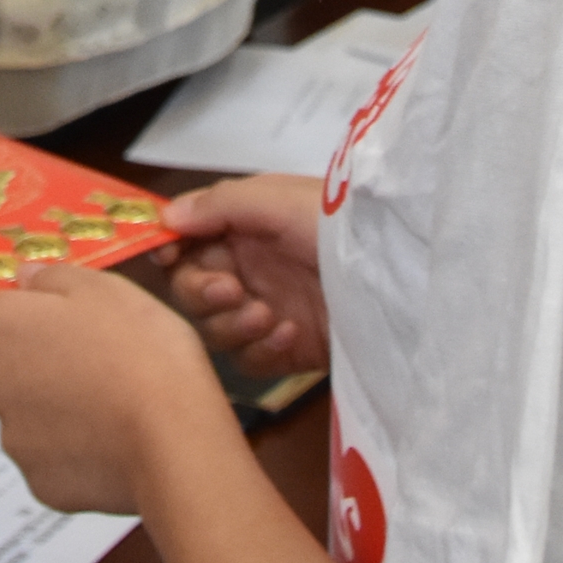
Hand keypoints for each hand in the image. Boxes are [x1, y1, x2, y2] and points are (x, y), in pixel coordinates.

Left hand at [0, 262, 230, 515]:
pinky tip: (115, 444)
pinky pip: (51, 460)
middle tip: (94, 359)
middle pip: (1, 366)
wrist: (175, 440)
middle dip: (36, 361)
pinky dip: (74, 452)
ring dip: (55, 407)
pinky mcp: (42, 485)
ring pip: (27, 415)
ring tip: (113, 405)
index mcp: (3, 331)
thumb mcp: (106, 289)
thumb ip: (52, 279)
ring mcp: (16, 442)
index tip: (26, 313)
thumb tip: (23, 279)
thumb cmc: (141, 350)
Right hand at [164, 172, 332, 373]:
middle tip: (229, 291)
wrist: (397, 277)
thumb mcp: (279, 200)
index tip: (165, 257)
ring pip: (215, 330)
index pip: (188, 243)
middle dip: (201, 292)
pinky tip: (289, 333)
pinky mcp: (288, 350)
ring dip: (232, 323)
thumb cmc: (339, 225)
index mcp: (245, 228)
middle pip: (191, 291)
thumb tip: (165, 218)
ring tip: (266, 315)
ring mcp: (267, 311)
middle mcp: (250, 269)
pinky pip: (250, 361)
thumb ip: (220, 206)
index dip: (171, 251)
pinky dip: (262, 349)